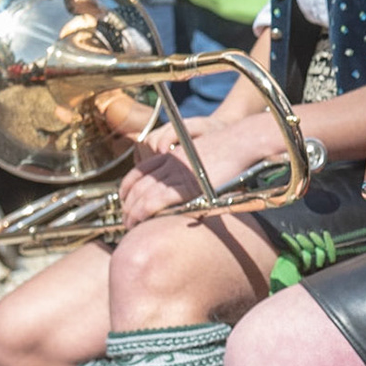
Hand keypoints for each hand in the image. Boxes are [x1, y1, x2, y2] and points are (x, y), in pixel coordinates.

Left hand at [117, 111, 278, 225]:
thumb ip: (188, 170)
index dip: (127, 187)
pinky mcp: (186, 186)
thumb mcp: (200, 156)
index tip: (124, 198)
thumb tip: (185, 187)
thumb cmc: (229, 149)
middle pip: (138, 185)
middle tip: (125, 218)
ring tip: (129, 223)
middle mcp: (170, 164)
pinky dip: (144, 211)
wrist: (241, 142)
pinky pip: (157, 200)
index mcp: (172, 156)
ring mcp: (177, 174)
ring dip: (132, 211)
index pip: (140, 171)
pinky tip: (140, 219)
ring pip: (144, 194)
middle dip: (127, 203)